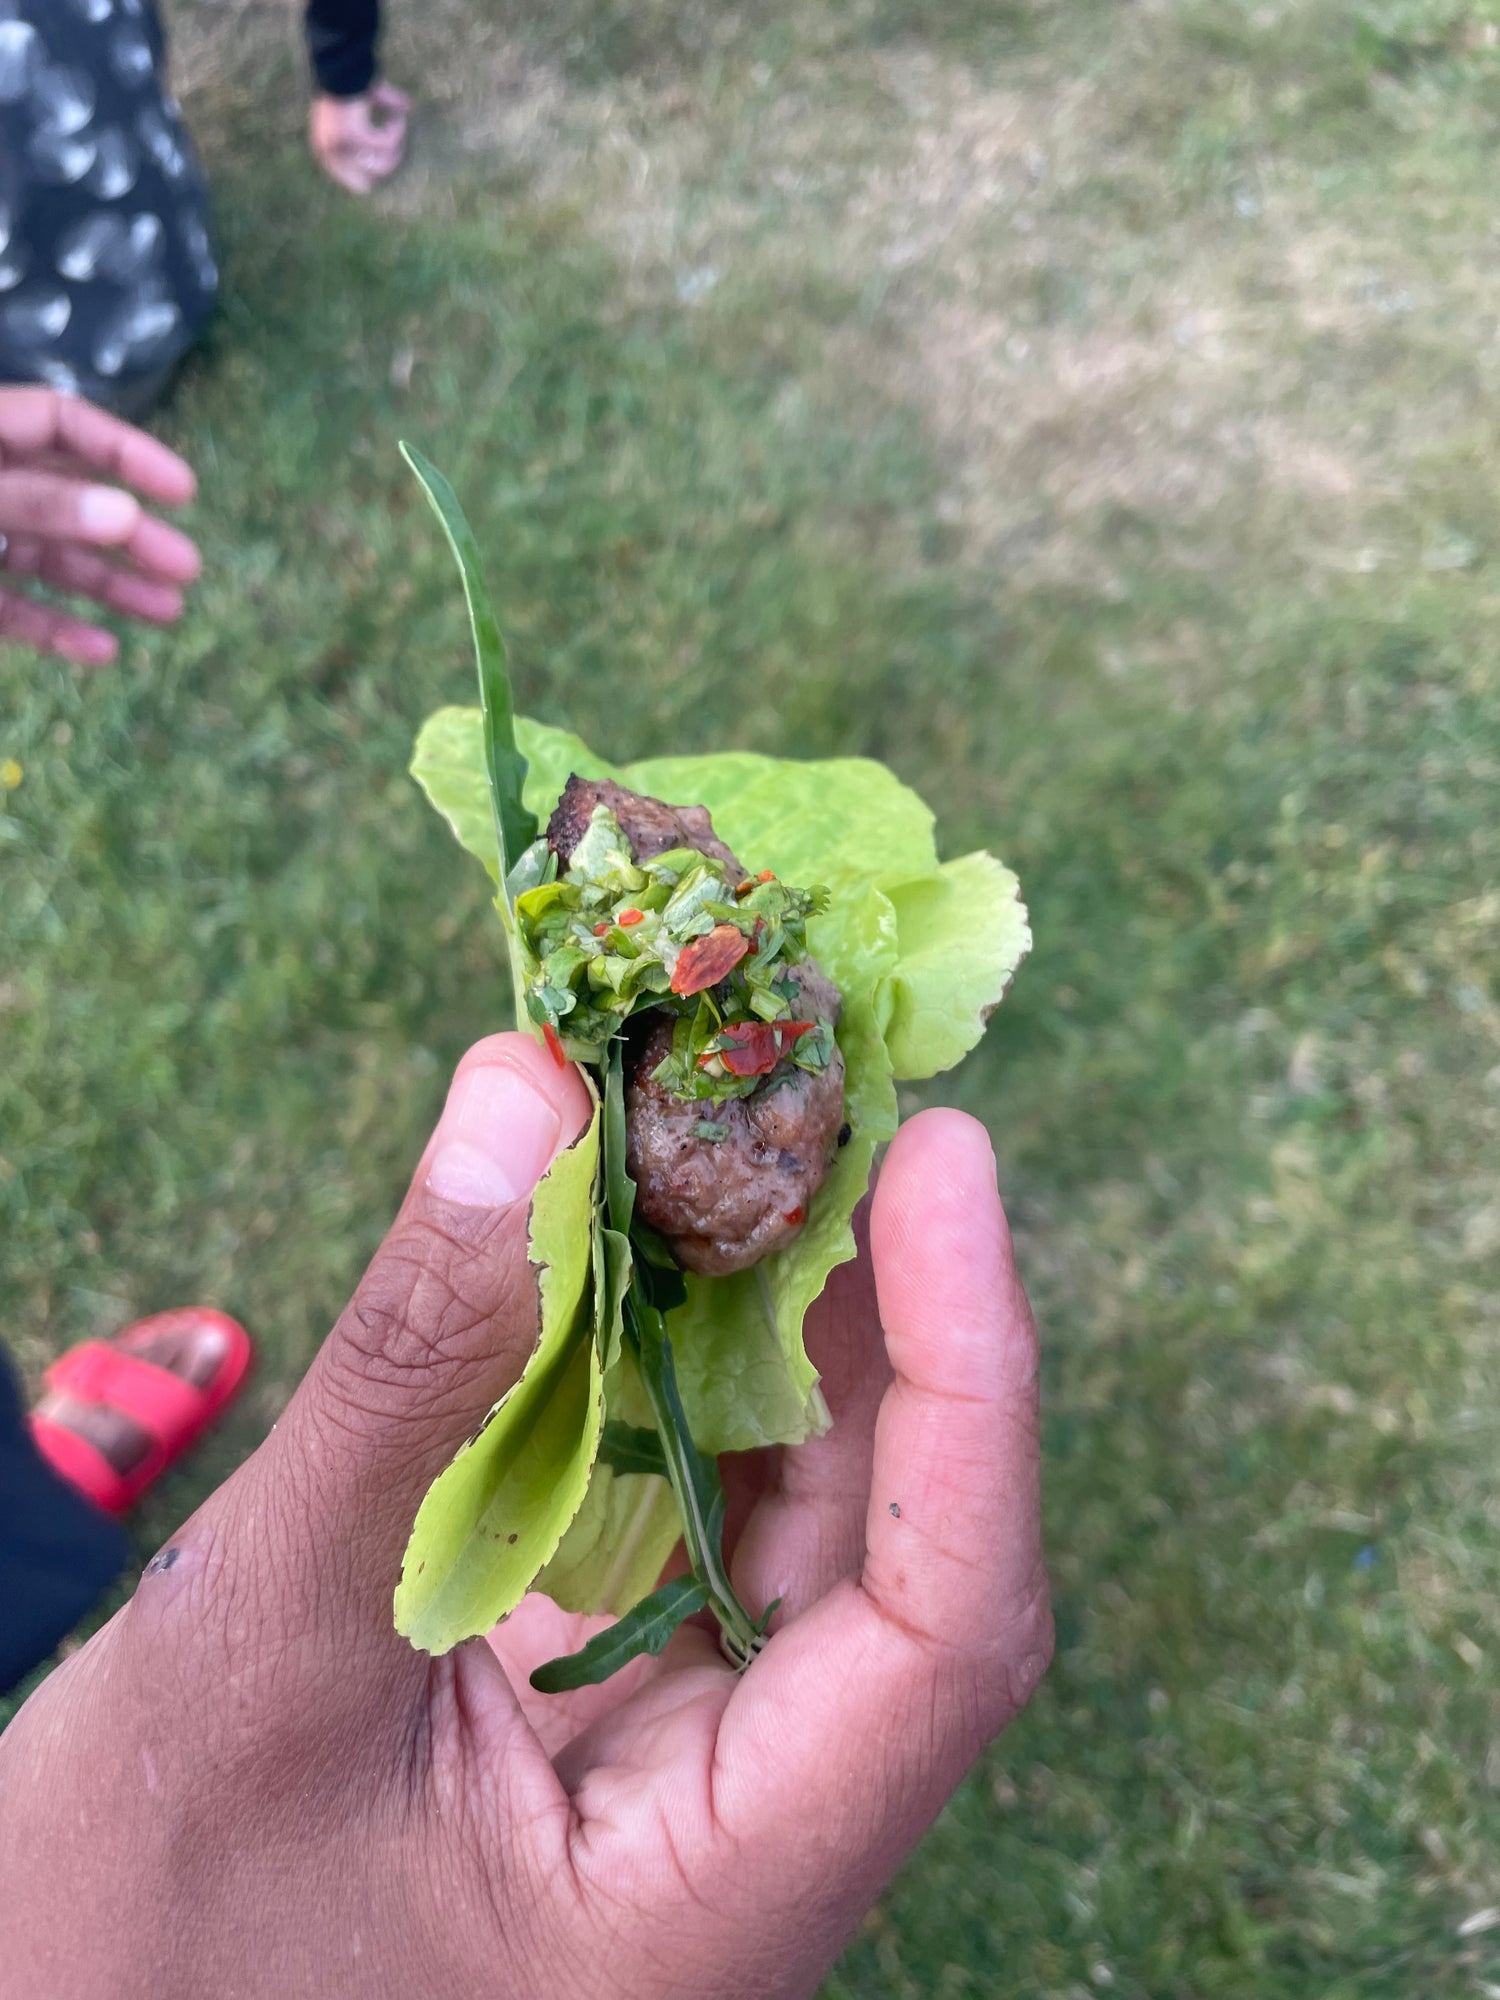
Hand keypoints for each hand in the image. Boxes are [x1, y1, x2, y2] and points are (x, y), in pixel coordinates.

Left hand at [0, 388, 198, 665]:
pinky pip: (13, 610)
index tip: (183, 492)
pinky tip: (100, 650)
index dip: (125, 452)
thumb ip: (36, 503)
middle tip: (186, 568)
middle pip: (68, 499)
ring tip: (166, 613)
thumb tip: (125, 515)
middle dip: (132, 534)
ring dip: (108, 586)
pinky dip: (54, 630)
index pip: (62, 424)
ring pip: (48, 559)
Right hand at [0, 1034, 1049, 1997]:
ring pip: (807, 1510)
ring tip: (751, 1124)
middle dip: (881, 1302)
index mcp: (720, 1899)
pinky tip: (652, 1238)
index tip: (942, 1157)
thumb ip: (416, 1374)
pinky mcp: (618, 1699)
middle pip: (896, 1536)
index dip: (969, 1377)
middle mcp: (747, 1832)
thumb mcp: (266, 1638)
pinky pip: (702, 1509)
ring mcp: (688, 1764)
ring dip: (787, 1316)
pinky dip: (684, 1364)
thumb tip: (526, 1092)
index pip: (944, 1628)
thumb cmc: (132, 1924)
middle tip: (832, 1088)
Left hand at [309, 80, 409, 193]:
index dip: (373, 172)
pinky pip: (386, 145)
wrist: (341, 66)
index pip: (353, 182)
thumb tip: (408, 106)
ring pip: (380, 165)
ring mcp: (341, 146)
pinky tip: (398, 118)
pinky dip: (396, 132)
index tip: (387, 154)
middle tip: (397, 144)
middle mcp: (330, 154)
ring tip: (397, 124)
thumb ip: (386, 106)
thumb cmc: (351, 80)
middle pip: (367, 182)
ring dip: (395, 147)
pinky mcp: (355, 136)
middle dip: (385, 164)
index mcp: (326, 152)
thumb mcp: (367, 101)